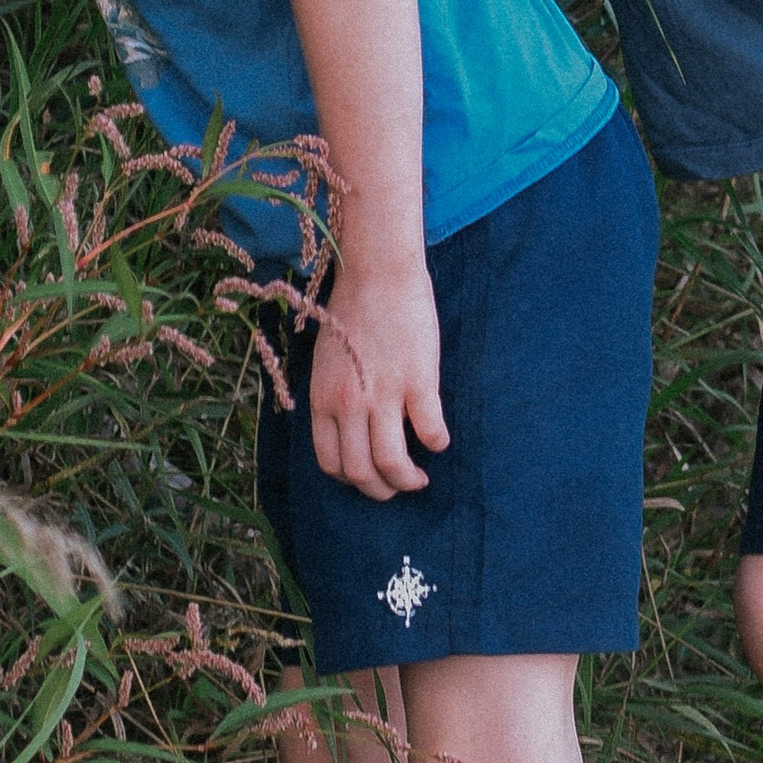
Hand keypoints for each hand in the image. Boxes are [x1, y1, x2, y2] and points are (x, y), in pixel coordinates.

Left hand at [310, 260, 448, 502]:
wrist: (379, 272)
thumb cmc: (353, 309)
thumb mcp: (327, 359)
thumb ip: (334, 395)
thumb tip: (349, 427)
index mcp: (322, 398)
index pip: (330, 462)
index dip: (350, 479)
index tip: (368, 476)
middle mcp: (348, 403)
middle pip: (360, 471)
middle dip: (381, 490)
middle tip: (397, 487)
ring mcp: (383, 394)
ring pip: (392, 463)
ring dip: (407, 480)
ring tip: (419, 479)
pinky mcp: (418, 382)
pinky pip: (429, 431)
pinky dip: (437, 443)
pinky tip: (440, 440)